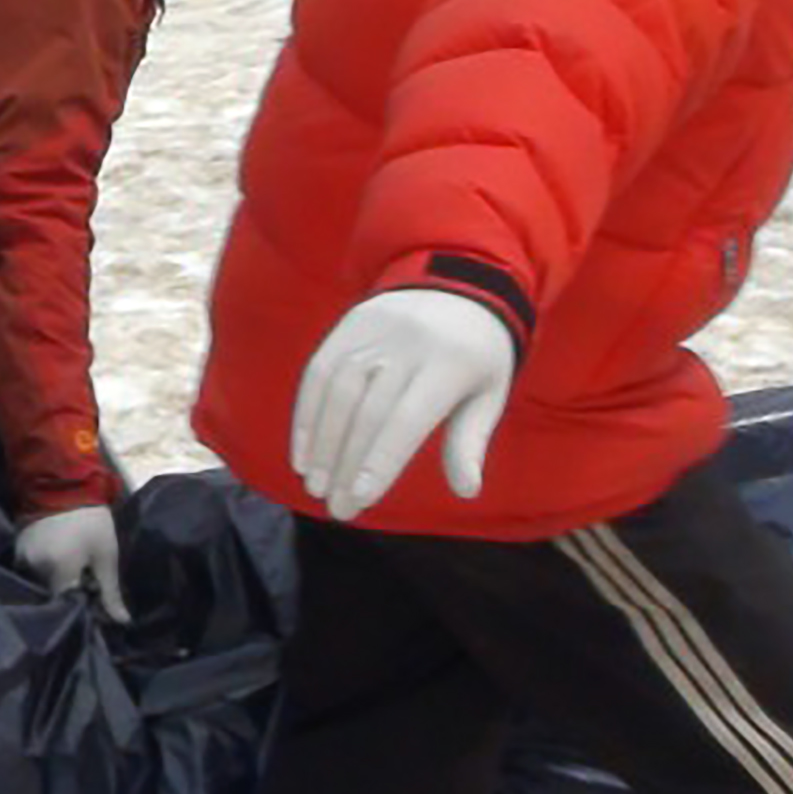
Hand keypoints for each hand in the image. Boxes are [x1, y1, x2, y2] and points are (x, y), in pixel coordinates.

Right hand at [13, 504, 128, 622]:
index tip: (93, 590)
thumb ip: (110, 592)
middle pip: (52, 593)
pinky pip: (31, 568)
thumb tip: (122, 622)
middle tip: (86, 572)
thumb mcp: (106, 556)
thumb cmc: (92, 522)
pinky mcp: (16, 547)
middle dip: (69, 587)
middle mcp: (34, 569)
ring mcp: (21, 557)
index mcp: (57, 572)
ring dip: (56, 577)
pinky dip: (45, 566)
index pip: (66, 603)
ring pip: (41, 581)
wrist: (66, 484)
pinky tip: (59, 552)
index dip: (81, 600)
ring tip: (72, 559)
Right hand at [290, 288, 515, 522]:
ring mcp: (375, 330)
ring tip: (316, 486)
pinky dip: (306, 415)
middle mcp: (408, 343)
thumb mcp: (489, 394)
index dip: (381, 459)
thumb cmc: (476, 356)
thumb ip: (470, 441)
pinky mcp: (350, 325)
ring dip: (321, 443)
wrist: (458, 284)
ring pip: (338, 391)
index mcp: (450, 363)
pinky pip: (320, 372)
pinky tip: (303, 453)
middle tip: (337, 509)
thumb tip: (467, 490)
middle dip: (347, 464)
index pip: (407, 418)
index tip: (360, 498)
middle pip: (368, 410)